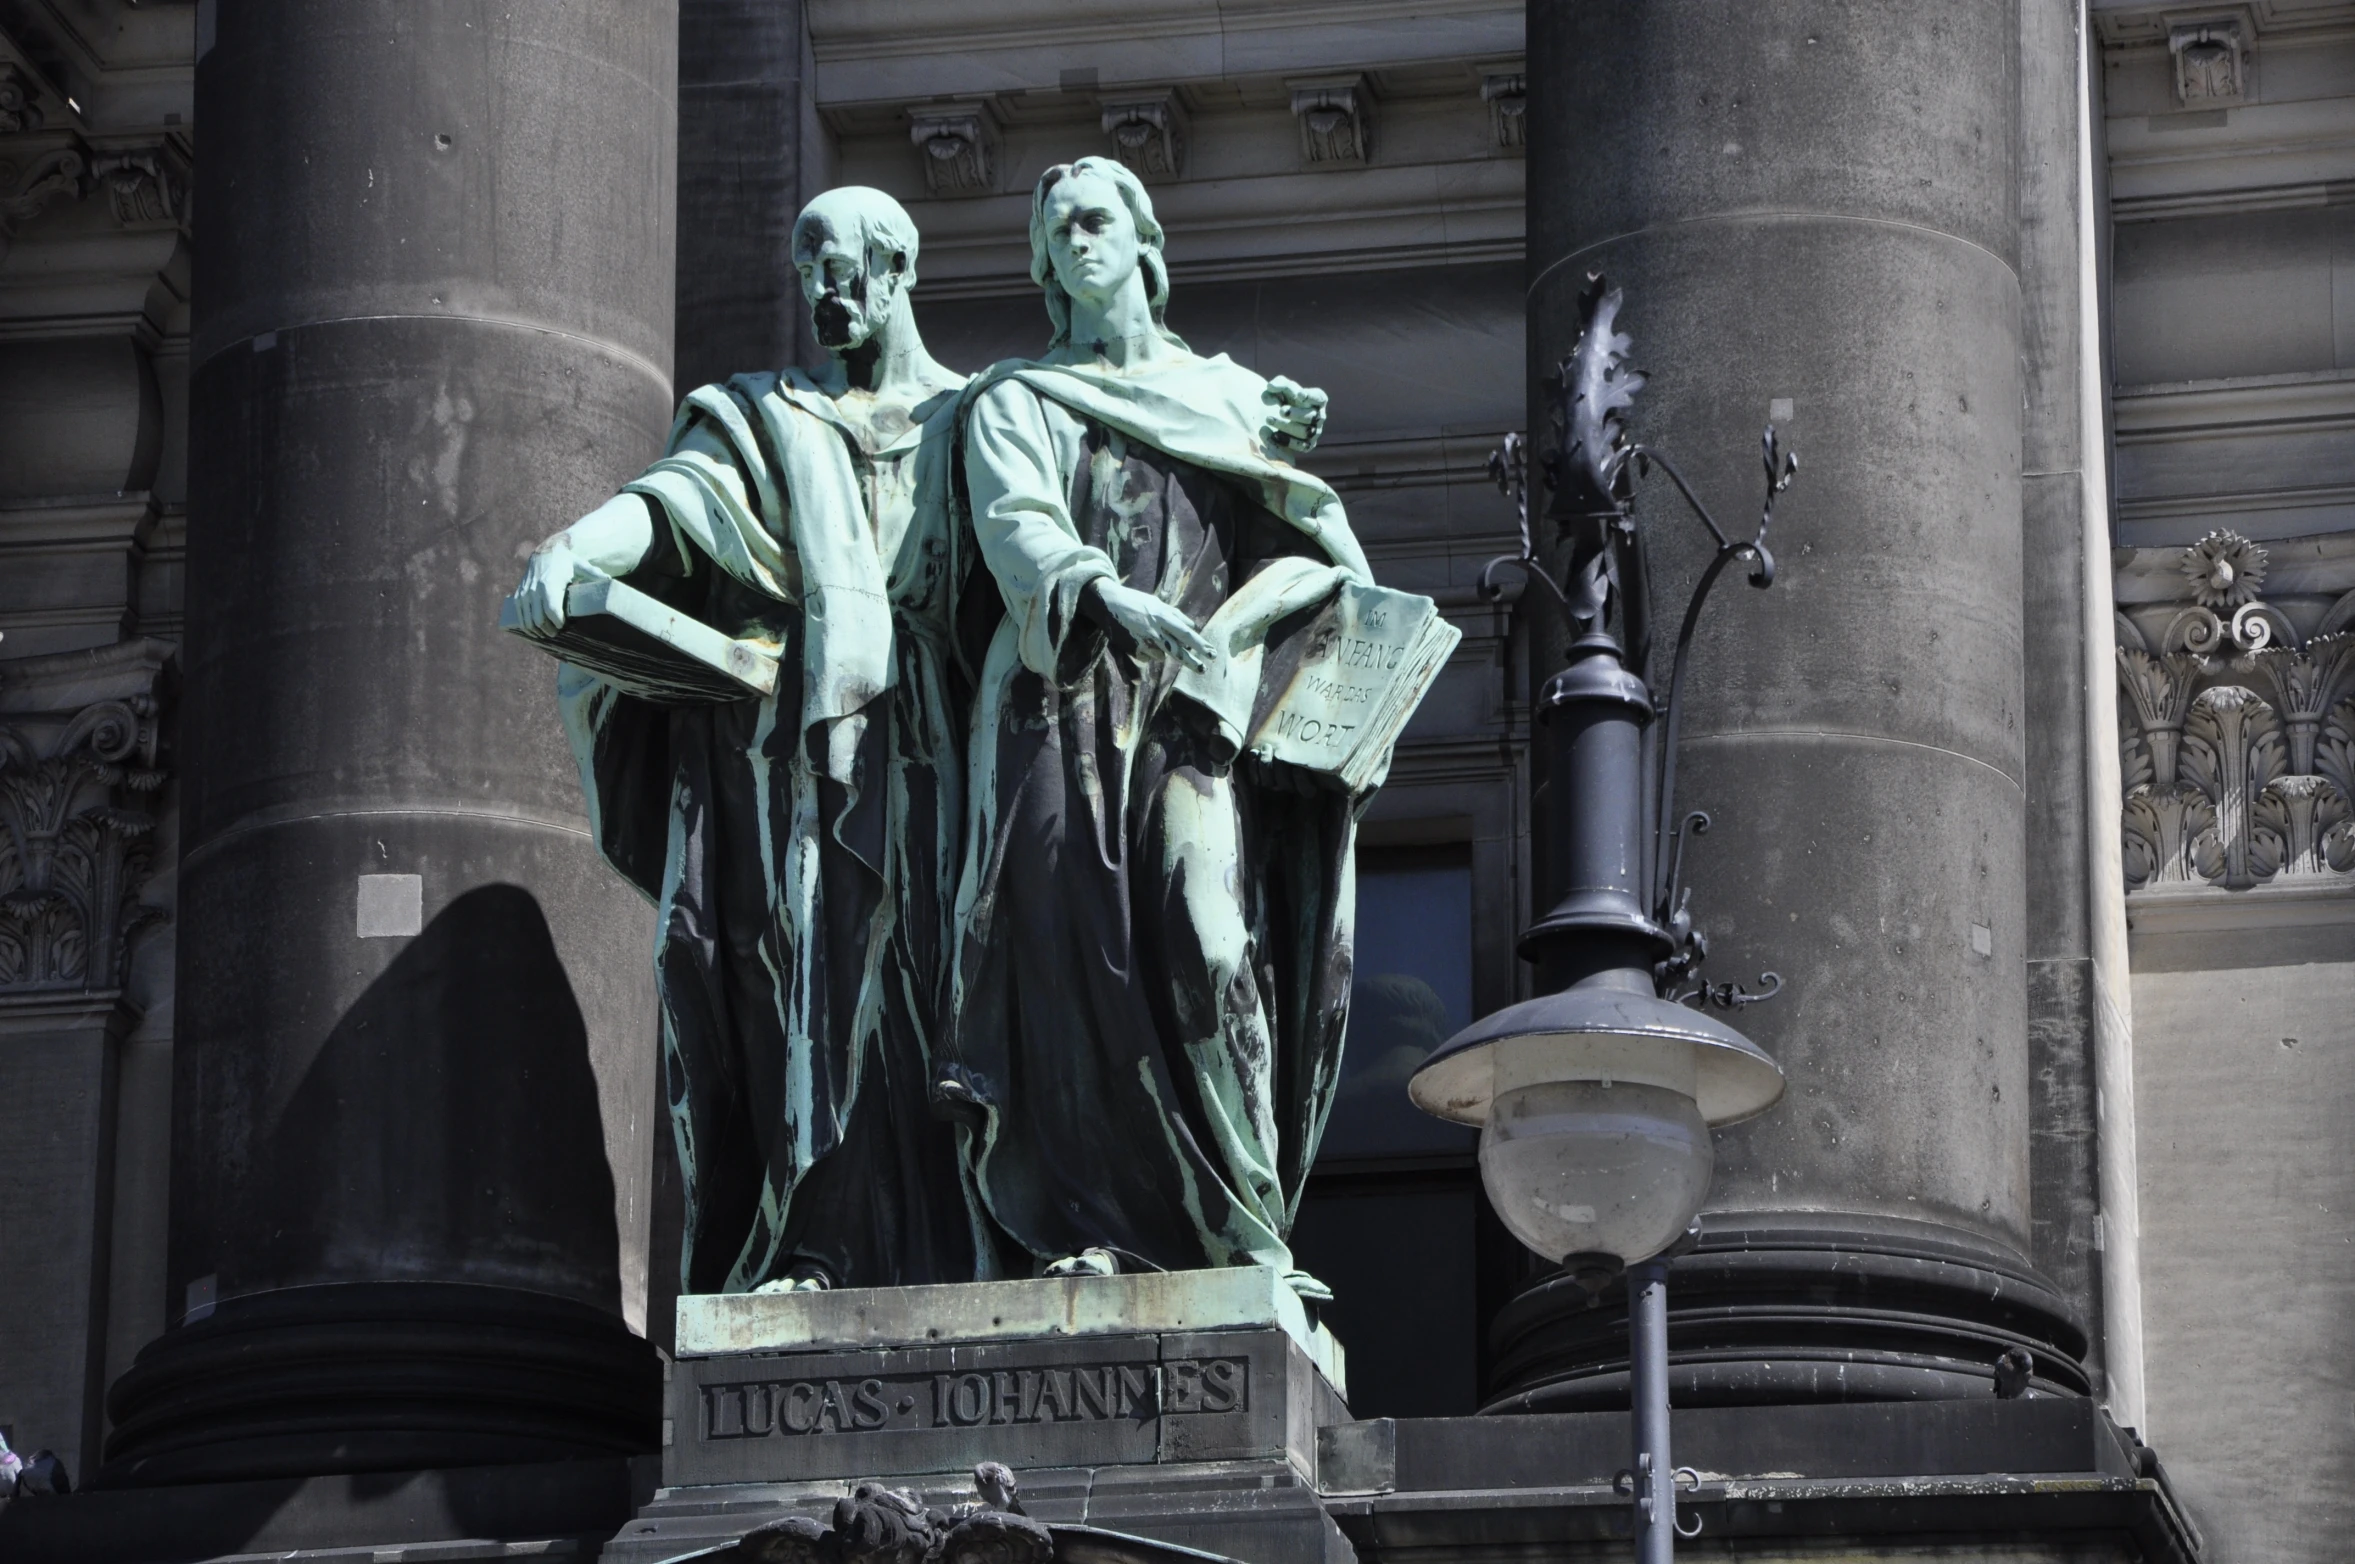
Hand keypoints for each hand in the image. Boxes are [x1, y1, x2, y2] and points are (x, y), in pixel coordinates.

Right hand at [509, 538, 589, 635]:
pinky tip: (536, 631)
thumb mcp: (580, 565)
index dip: (558, 622)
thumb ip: (594, 573)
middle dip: (549, 630)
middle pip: (539, 619)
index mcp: (549, 583)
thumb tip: (610, 580)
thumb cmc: (566, 562)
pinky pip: (520, 617)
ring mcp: (525, 593)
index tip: (565, 626)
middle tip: (558, 633)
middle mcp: (534, 590)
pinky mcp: (518, 596)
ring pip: (528, 621)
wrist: (544, 552)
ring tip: (549, 633)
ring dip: (538, 631)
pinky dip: (527, 627)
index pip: (552, 610)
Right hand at [1086, 580, 1212, 670]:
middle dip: (1192, 661)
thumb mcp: (1156, 602)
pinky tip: (1138, 639)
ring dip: (1161, 650)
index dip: (1199, 644)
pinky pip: (1148, 657)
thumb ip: (1175, 614)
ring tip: (1147, 634)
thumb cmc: (1134, 600)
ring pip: (1162, 655)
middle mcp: (1154, 630)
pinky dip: (1148, 651)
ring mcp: (1143, 641)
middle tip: (1203, 670)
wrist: (1106, 602)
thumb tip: (1192, 625)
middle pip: (1177, 650)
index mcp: (1162, 616)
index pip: (1185, 633)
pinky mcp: (1132, 649)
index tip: (1211, 653)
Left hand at [1260, 375, 1328, 456]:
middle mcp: (1319, 416)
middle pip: (1311, 417)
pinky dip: (1286, 441)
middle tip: (1280, 410)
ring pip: (1305, 432)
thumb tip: (1271, 387)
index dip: (1311, 397)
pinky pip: (1301, 447)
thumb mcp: (1281, 387)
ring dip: (1285, 426)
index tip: (1300, 395)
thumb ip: (1278, 383)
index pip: (1319, 398)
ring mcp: (1315, 432)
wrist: (1278, 417)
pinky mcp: (1308, 445)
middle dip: (1295, 414)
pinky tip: (1273, 434)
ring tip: (1268, 419)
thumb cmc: (1284, 398)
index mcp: (1317, 400)